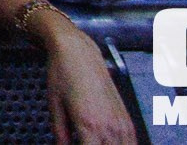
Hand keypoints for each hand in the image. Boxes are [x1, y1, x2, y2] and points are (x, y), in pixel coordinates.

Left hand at [40, 28, 136, 144]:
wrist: (77, 51)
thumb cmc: (62, 74)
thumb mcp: (54, 106)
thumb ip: (60, 134)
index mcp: (89, 125)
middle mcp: (109, 126)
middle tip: (86, 141)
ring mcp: (121, 122)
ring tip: (95, 141)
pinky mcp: (126, 117)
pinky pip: (132, 141)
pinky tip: (112, 143)